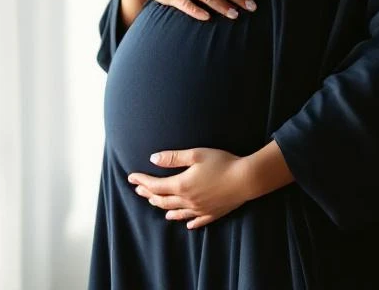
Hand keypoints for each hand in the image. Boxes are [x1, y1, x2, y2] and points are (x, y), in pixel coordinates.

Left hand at [127, 147, 253, 229]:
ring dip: (163, 208)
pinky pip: (196, 221)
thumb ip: (173, 158)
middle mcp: (188, 201)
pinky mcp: (212, 214)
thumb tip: (152, 159)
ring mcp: (200, 210)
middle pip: (162, 200)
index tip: (131, 177)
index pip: (155, 186)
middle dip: (148, 194)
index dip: (142, 181)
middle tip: (138, 190)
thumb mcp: (196, 155)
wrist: (246, 179)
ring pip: (176, 212)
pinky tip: (185, 223)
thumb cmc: (222, 162)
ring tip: (155, 204)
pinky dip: (187, 221)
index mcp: (182, 185)